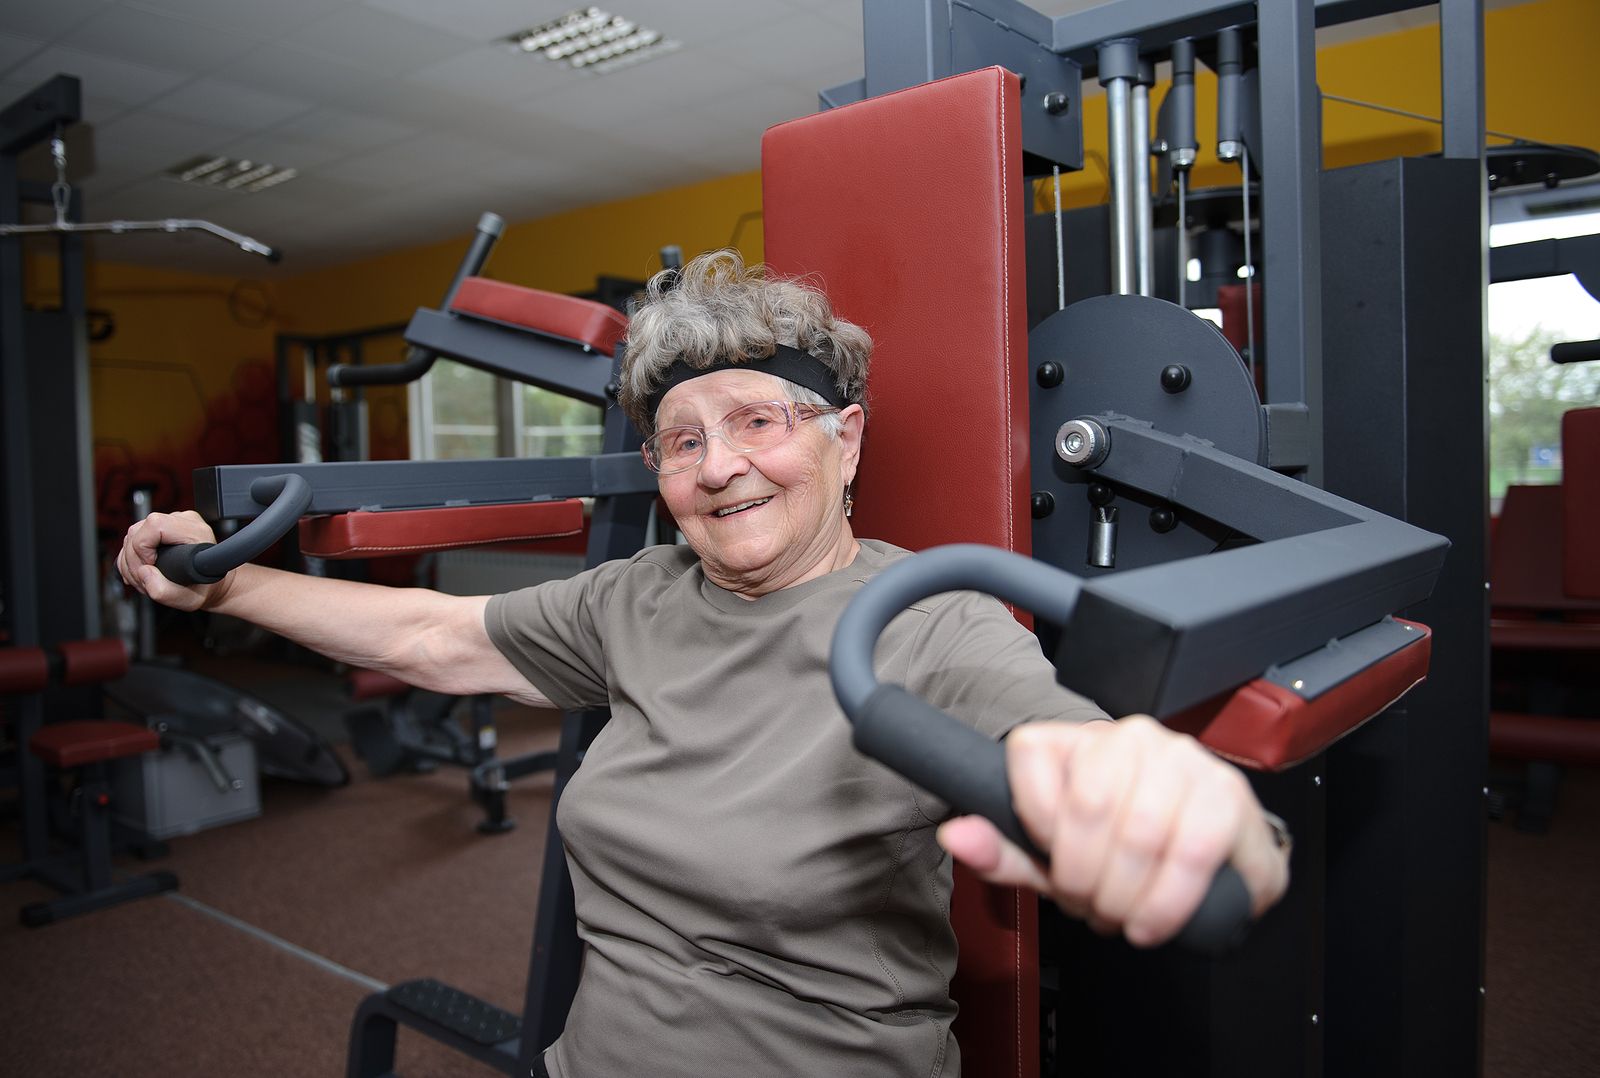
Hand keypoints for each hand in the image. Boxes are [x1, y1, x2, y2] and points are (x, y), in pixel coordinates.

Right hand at [117, 510, 227, 612]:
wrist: (211, 585)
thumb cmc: (204, 588)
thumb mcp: (188, 599)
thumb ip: (163, 591)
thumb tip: (143, 572)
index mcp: (195, 532)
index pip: (156, 525)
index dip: (144, 548)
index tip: (151, 566)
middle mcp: (183, 522)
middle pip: (137, 531)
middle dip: (134, 560)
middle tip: (144, 579)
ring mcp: (170, 522)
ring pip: (132, 535)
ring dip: (130, 562)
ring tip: (145, 578)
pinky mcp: (160, 528)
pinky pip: (132, 539)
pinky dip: (130, 559)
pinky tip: (143, 572)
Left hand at [937, 716, 1288, 947]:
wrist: (1208, 854)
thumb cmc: (1120, 853)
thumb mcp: (1051, 857)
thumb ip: (1000, 849)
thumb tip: (955, 835)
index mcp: (1076, 740)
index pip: (1029, 754)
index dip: (1036, 826)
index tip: (1053, 862)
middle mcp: (1129, 737)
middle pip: (1089, 806)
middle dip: (1085, 879)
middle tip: (1092, 906)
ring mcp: (1183, 759)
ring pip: (1141, 832)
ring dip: (1126, 897)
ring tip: (1123, 916)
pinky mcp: (1228, 793)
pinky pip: (1193, 850)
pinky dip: (1168, 901)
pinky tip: (1154, 920)